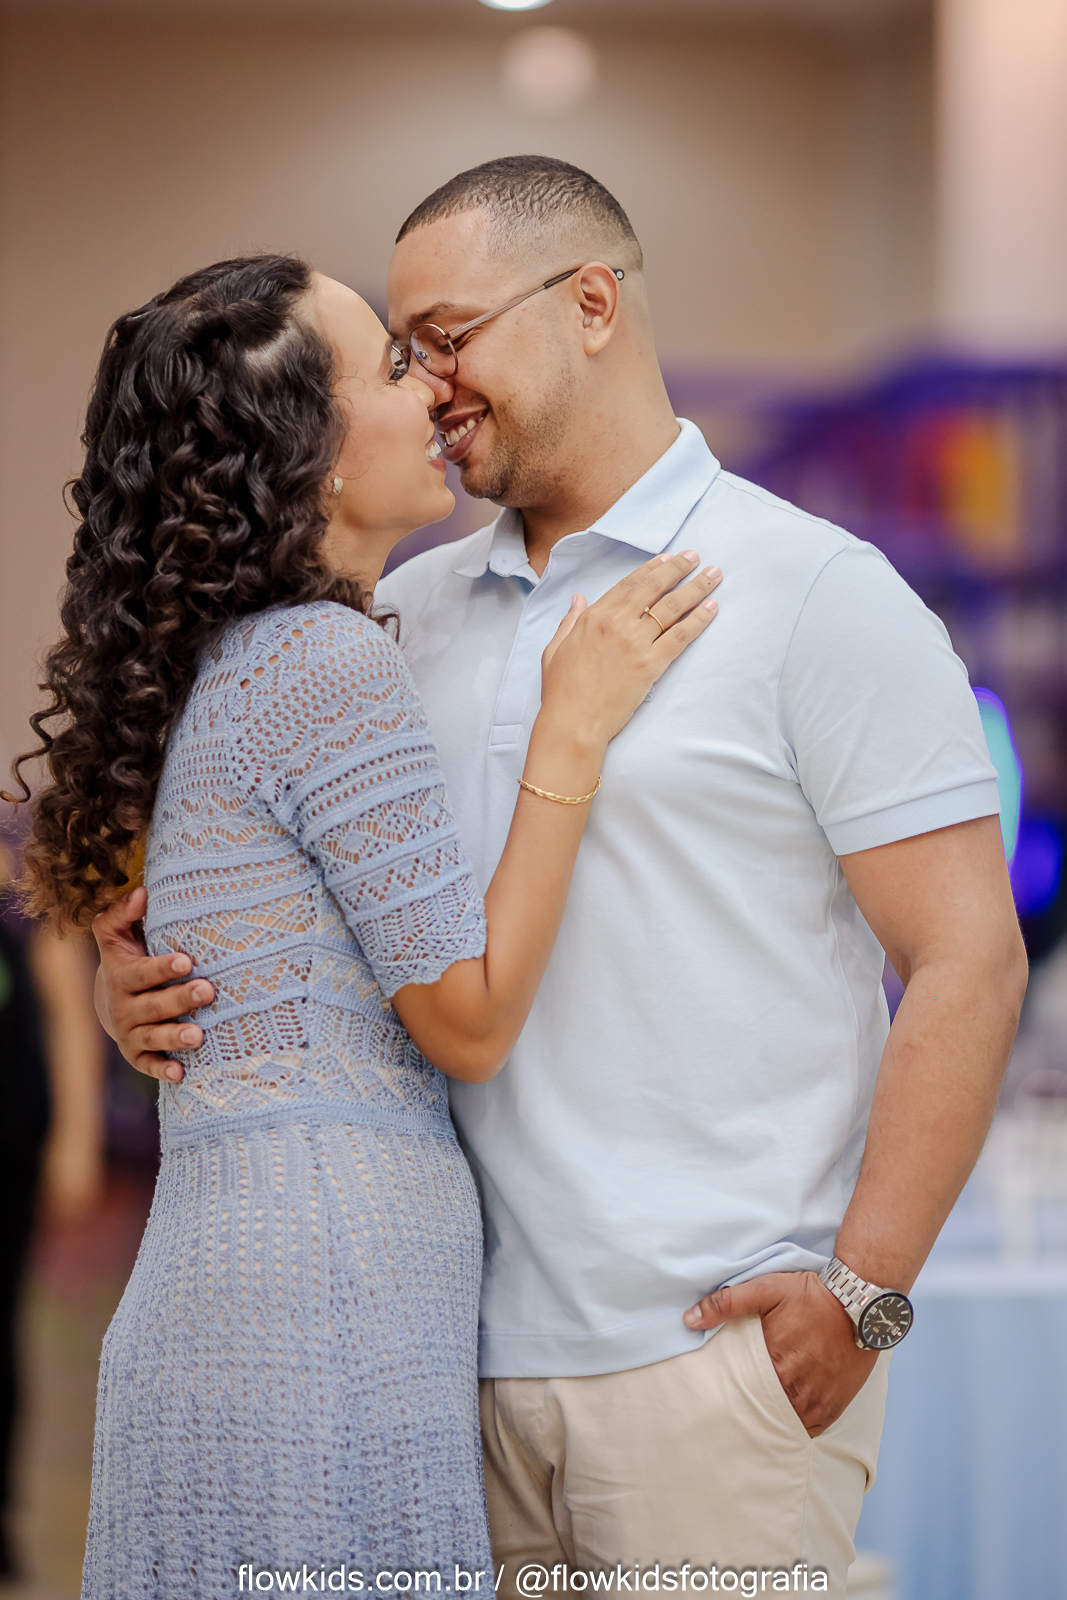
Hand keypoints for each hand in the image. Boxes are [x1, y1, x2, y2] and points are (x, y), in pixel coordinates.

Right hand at [92, 886, 213, 1082]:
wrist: (108, 999)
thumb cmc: (127, 958)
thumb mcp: (117, 934)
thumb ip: (125, 913)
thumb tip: (143, 892)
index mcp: (122, 976)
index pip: (142, 972)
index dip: (162, 967)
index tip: (186, 960)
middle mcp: (124, 1007)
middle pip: (153, 1006)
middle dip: (180, 1000)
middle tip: (208, 990)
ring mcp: (130, 1033)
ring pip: (153, 1037)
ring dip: (175, 1038)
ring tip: (199, 1036)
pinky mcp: (137, 1055)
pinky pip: (148, 1065)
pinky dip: (162, 1070)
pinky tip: (181, 1073)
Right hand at [540, 549, 720, 743]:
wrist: (573, 722)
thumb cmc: (561, 690)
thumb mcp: (555, 648)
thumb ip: (569, 620)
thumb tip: (579, 598)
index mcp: (593, 617)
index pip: (629, 584)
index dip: (651, 569)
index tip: (667, 558)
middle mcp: (617, 624)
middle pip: (654, 588)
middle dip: (678, 569)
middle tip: (695, 557)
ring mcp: (635, 644)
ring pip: (672, 607)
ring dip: (696, 588)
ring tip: (713, 575)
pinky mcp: (651, 665)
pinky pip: (680, 636)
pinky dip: (699, 619)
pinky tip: (712, 607)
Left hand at [682, 1270, 876, 1436]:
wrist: (859, 1302)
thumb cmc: (811, 1295)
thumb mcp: (766, 1288)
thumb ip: (726, 1303)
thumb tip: (689, 1319)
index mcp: (773, 1362)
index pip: (741, 1391)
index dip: (729, 1396)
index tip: (719, 1399)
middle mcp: (795, 1388)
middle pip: (762, 1411)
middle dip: (749, 1412)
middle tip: (734, 1416)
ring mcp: (817, 1401)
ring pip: (785, 1424)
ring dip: (772, 1421)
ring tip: (757, 1420)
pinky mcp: (834, 1406)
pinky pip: (810, 1429)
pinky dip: (796, 1426)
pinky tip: (785, 1420)